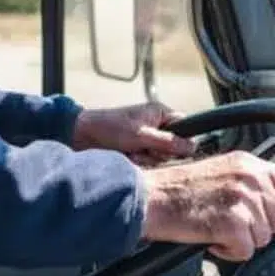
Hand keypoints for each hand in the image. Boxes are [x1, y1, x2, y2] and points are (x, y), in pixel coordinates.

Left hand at [71, 102, 194, 164]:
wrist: (82, 136)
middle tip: (142, 148)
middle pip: (174, 147)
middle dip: (158, 153)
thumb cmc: (109, 128)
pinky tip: (125, 157)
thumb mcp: (141, 136)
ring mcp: (147, 139)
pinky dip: (138, 162)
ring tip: (130, 152)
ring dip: (146, 158)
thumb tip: (192, 146)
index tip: (171, 149)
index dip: (181, 140)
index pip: (185, 126)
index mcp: (159, 113)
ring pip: (160, 157)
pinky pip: (148, 162)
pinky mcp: (138, 150)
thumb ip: (168, 142)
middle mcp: (156, 125)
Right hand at [138, 150, 274, 261]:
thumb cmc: (175, 187)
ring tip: (217, 229)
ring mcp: (243, 201)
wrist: (150, 197)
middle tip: (232, 224)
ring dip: (241, 240)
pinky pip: (246, 251)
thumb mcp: (219, 170)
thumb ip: (248, 181)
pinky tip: (212, 239)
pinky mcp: (233, 224)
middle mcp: (250, 179)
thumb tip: (269, 203)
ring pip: (264, 237)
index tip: (270, 214)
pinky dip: (229, 252)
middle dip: (259, 227)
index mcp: (248, 163)